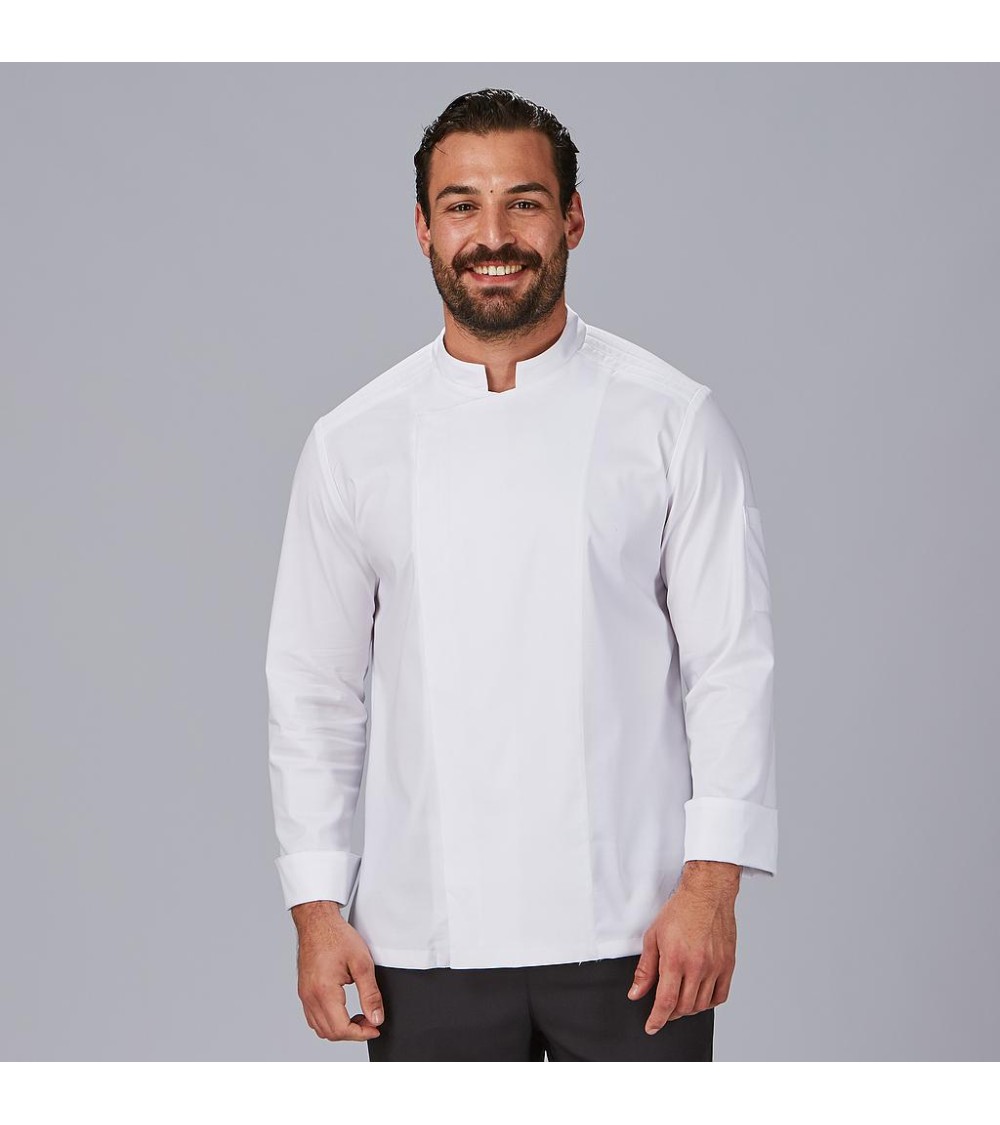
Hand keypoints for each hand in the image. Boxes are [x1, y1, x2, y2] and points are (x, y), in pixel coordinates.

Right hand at [292, 902, 384, 1041]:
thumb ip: (370, 994)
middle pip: (330, 1033)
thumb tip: (376, 1018)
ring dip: (341, 1029)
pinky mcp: (304, 992)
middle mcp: (310, 997)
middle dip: (353, 1033)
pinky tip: (343, 1011)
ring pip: (320, 1028)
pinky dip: (330, 1021)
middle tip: (370, 1021)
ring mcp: (304, 995)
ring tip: (359, 1016)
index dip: (361, 1034)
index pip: (341, 1029)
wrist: (317, 922)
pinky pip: (314, 1018)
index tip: (375, 1028)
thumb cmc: (337, 937)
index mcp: (324, 991)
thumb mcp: (362, 963)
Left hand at [626, 876, 737, 1034]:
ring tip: (679, 1000)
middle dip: (670, 1014)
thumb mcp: (653, 937)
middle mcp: (697, 967)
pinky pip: (720, 996)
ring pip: (701, 1005)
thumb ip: (645, 970)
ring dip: (688, 1009)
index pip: (665, 1002)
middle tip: (663, 1010)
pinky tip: (700, 996)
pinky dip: (709, 1002)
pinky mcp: (728, 965)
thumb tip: (636, 993)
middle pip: (684, 1008)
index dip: (657, 1019)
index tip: (651, 1027)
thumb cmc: (679, 911)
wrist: (707, 894)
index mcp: (675, 960)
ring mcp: (715, 967)